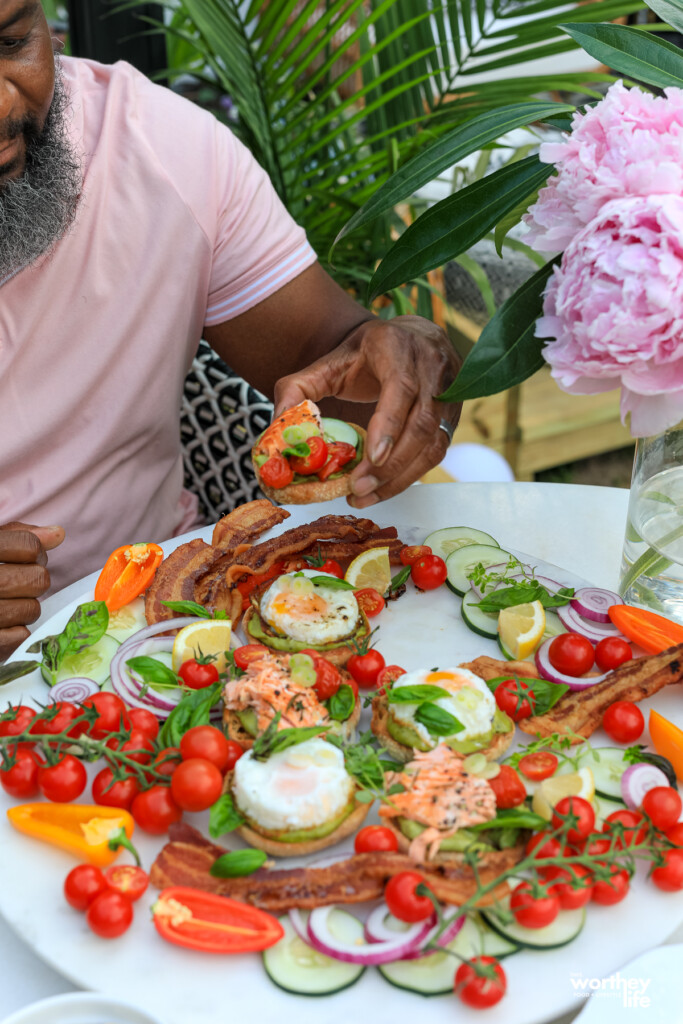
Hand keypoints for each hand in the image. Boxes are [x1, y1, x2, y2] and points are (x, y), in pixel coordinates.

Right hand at [0, 523, 64, 661]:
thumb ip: (17, 536)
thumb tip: (58, 534)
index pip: (29, 546)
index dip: (34, 551)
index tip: (25, 555)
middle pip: (37, 579)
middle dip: (33, 579)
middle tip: (16, 580)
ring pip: (31, 609)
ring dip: (24, 606)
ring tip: (4, 601)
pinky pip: (19, 636)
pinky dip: (14, 630)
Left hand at [273, 315, 460, 507]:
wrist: (408, 338)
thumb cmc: (365, 354)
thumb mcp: (328, 362)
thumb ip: (298, 389)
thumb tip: (276, 424)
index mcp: (398, 347)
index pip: (401, 387)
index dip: (389, 424)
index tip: (372, 457)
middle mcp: (432, 367)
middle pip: (421, 422)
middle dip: (391, 464)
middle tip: (359, 488)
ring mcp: (449, 392)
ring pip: (435, 442)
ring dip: (401, 477)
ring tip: (366, 495)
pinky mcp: (453, 415)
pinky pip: (438, 451)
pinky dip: (411, 474)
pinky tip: (383, 487)